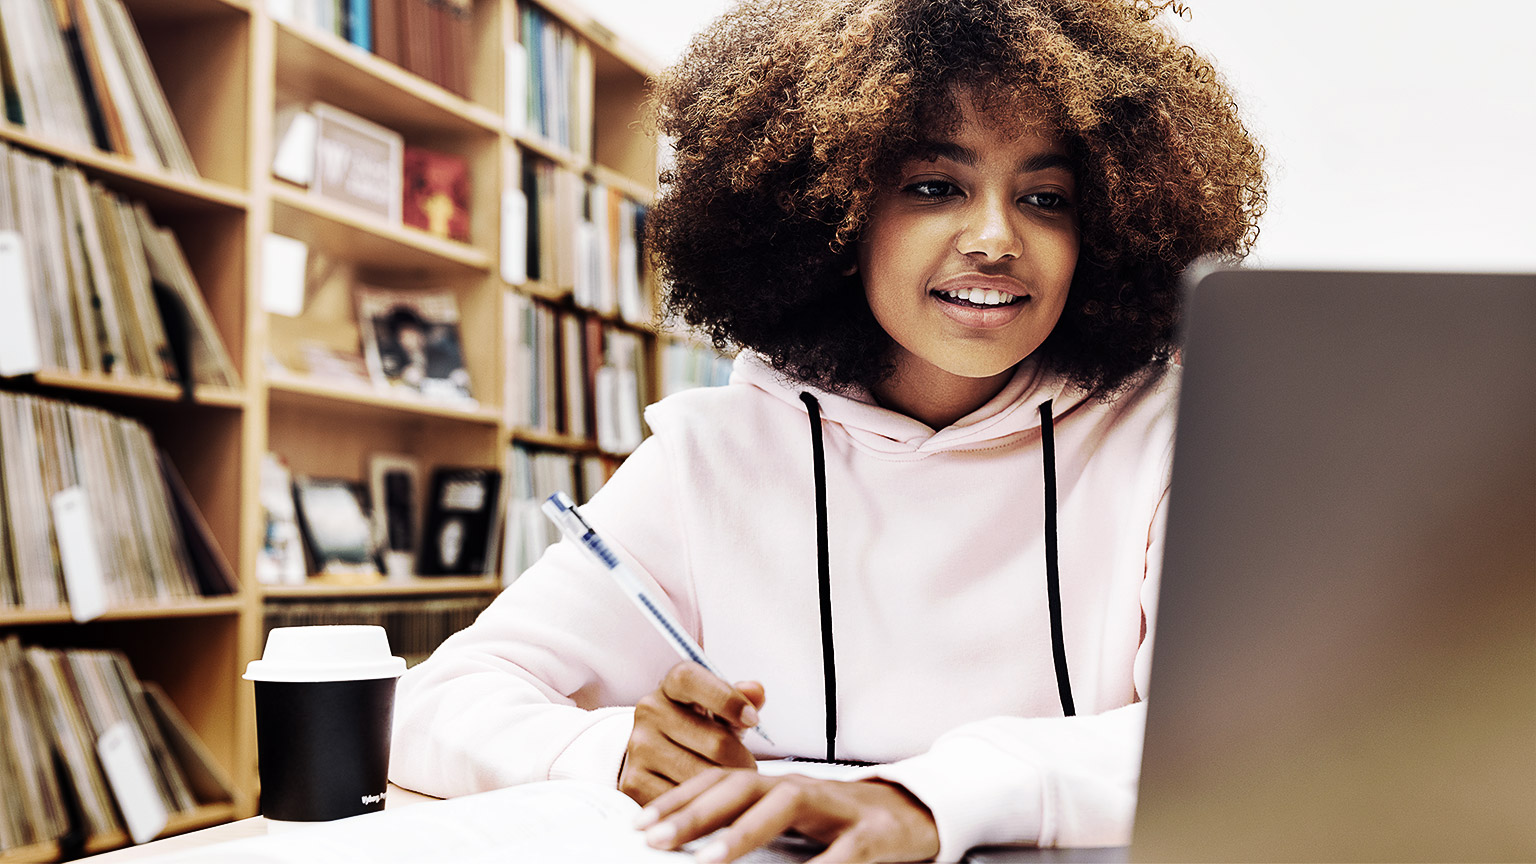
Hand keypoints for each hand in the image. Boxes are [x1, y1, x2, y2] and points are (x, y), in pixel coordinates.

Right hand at [619, 662, 765, 804]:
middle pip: (715, 741)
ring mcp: (639, 748)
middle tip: (751, 770)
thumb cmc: (695, 727)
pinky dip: (703, 804)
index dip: (726, 699)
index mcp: (670, 687)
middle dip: (742, 761)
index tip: (753, 720)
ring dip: (727, 787)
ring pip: (703, 774)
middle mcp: (649, 712)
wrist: (653, 754)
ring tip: (735, 787)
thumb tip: (756, 690)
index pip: (691, 680)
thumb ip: (739, 697)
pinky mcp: (635, 782)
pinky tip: (710, 800)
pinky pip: (685, 799)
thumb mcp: (717, 708)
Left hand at [636, 768, 940, 862]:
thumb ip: (752, 827)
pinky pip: (841, 852)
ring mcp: (838, 808)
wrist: (918, 813)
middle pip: (741, 787)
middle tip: (652, 840)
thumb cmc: (845, 822)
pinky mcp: (871, 835)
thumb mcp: (795, 820)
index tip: (639, 825)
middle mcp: (803, 789)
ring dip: (742, 833)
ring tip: (707, 862)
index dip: (679, 800)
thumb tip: (696, 847)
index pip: (720, 783)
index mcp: (778, 786)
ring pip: (784, 805)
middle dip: (694, 813)